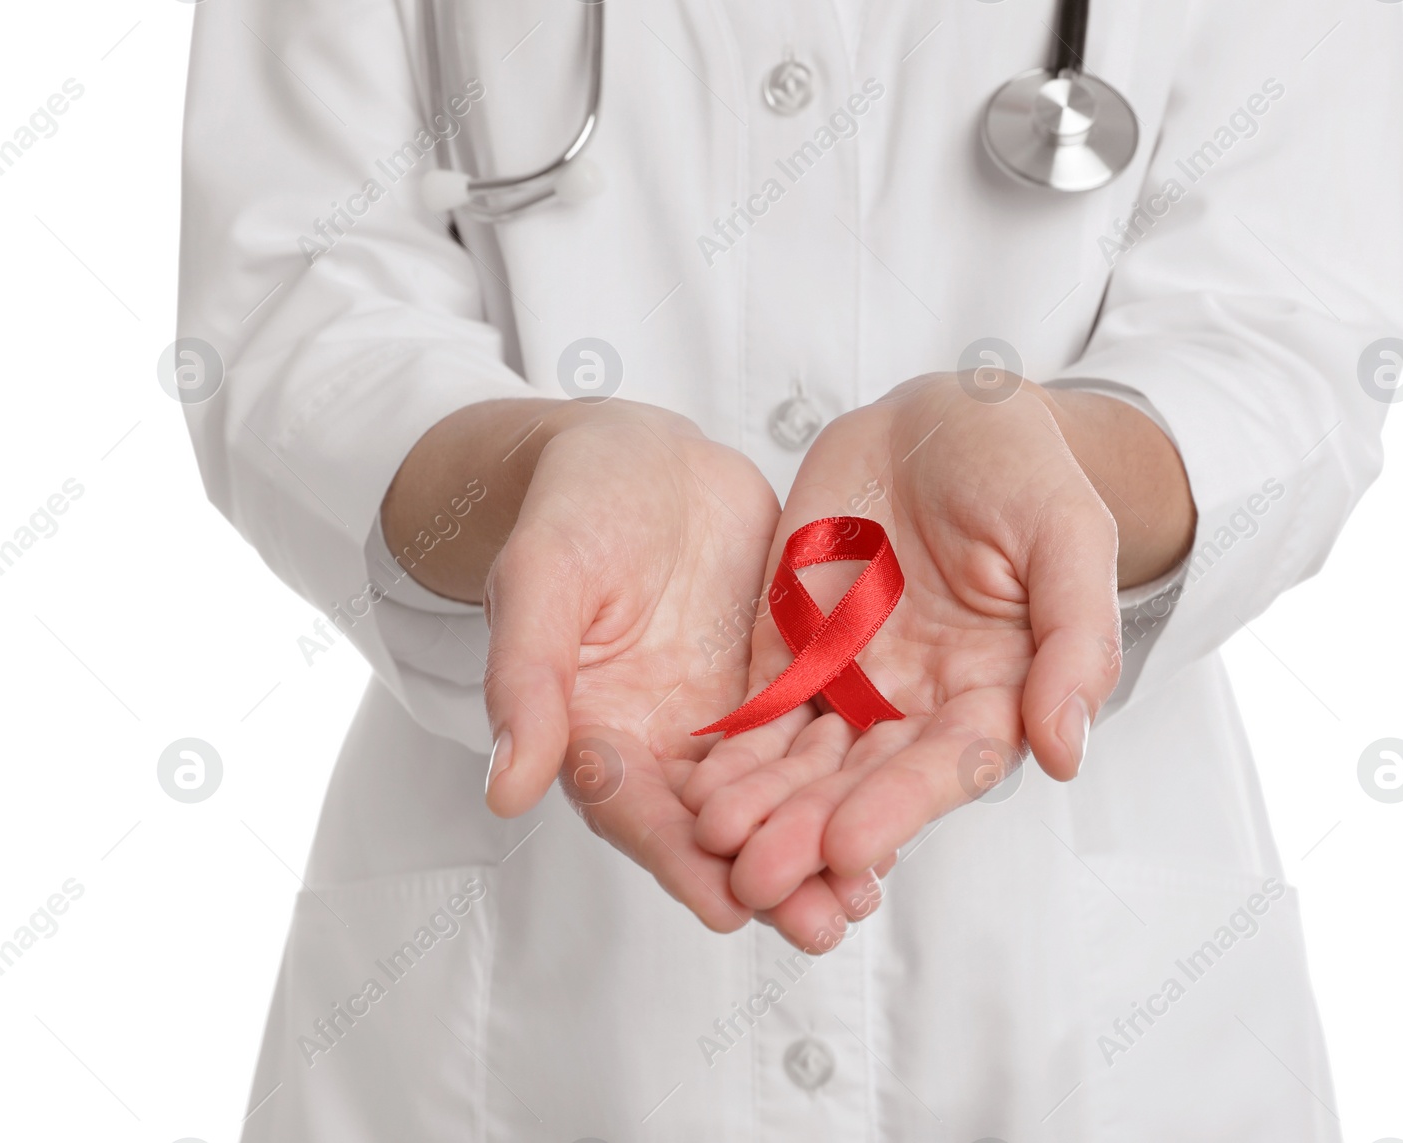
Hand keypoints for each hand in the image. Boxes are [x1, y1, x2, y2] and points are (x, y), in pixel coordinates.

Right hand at [477, 400, 883, 939]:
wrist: (637, 458)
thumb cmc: (571, 509)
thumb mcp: (541, 580)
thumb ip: (527, 681)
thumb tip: (505, 791)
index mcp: (597, 733)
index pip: (637, 813)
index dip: (680, 860)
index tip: (731, 906)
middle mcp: (664, 744)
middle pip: (715, 826)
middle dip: (767, 875)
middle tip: (823, 924)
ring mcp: (725, 720)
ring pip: (775, 797)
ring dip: (816, 844)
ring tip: (867, 893)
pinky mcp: (779, 686)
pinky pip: (816, 741)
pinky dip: (849, 777)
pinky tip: (897, 806)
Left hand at [684, 374, 1138, 916]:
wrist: (944, 417)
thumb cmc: (1024, 469)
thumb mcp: (1069, 534)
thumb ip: (1076, 637)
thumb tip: (1067, 751)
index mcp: (996, 689)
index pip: (948, 764)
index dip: (900, 806)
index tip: (849, 848)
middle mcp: (921, 702)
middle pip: (865, 780)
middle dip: (812, 829)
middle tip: (760, 875)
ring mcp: (855, 679)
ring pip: (805, 760)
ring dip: (763, 805)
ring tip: (714, 838)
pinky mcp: (797, 649)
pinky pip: (761, 708)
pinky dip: (732, 750)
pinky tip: (692, 784)